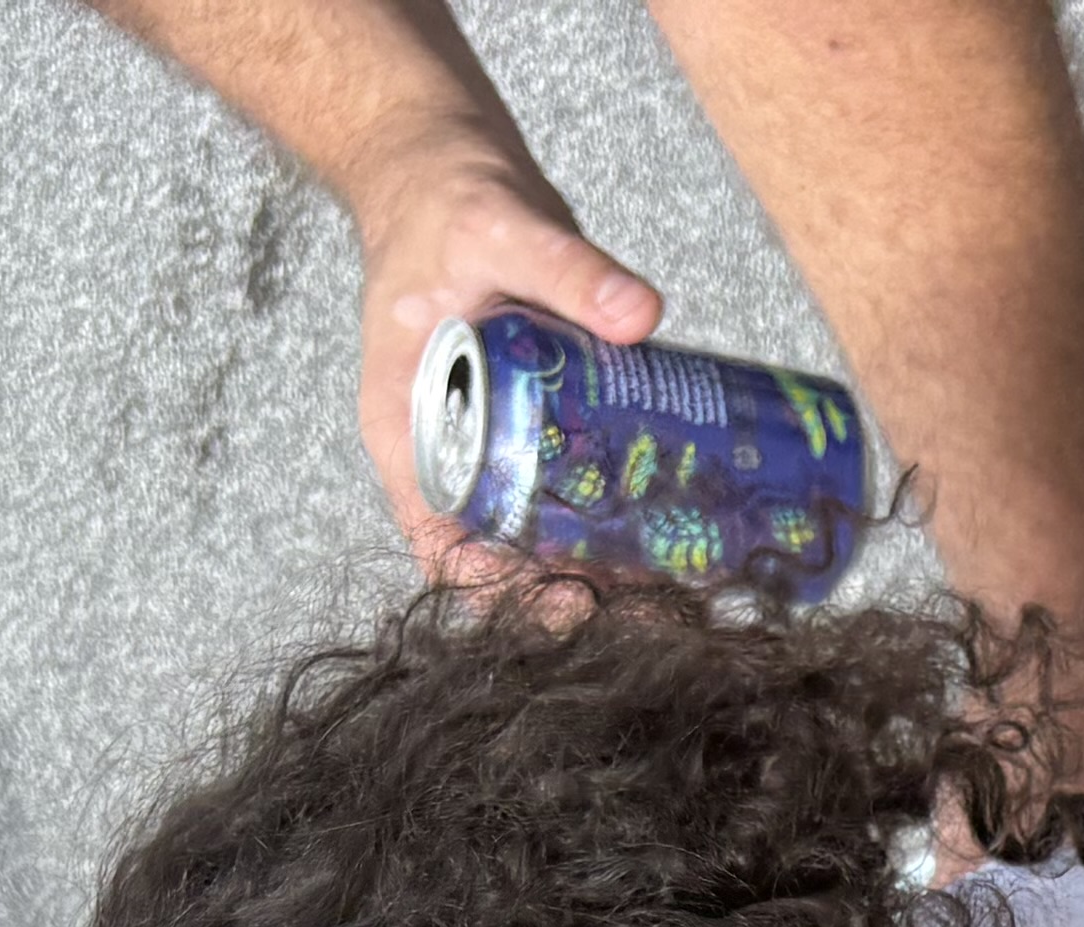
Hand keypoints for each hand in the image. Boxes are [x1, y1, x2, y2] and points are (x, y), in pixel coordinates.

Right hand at [348, 139, 660, 570]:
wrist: (440, 162)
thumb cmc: (446, 198)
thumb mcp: (501, 229)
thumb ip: (568, 268)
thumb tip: (640, 313)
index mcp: (407, 425)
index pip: (442, 541)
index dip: (501, 589)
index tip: (570, 606)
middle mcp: (447, 445)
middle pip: (501, 551)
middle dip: (571, 587)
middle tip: (651, 606)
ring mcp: (490, 435)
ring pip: (539, 526)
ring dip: (601, 561)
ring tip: (677, 587)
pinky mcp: (531, 417)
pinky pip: (568, 480)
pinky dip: (614, 510)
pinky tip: (675, 528)